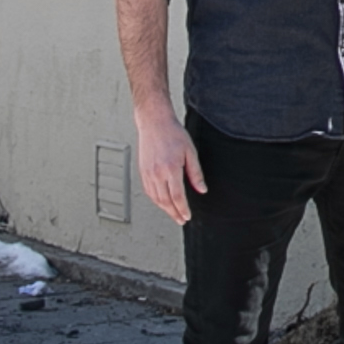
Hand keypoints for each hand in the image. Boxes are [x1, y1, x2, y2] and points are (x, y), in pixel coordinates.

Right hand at [134, 108, 204, 225]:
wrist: (154, 123)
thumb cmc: (173, 134)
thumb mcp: (190, 152)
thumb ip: (196, 173)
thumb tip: (201, 189)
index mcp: (170, 169)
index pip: (177, 197)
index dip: (183, 209)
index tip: (187, 216)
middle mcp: (157, 173)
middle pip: (165, 201)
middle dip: (174, 213)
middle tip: (181, 220)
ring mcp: (148, 173)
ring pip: (156, 198)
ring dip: (165, 209)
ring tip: (173, 214)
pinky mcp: (142, 171)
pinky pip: (149, 191)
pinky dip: (156, 200)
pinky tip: (162, 203)